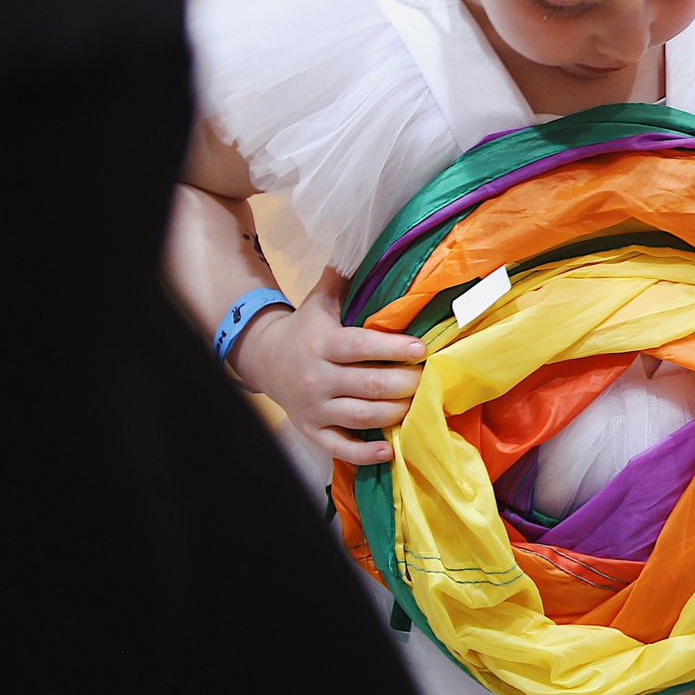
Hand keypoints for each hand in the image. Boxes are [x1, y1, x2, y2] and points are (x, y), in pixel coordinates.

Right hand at [235, 267, 424, 464]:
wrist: (262, 360)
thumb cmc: (305, 329)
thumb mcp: (320, 301)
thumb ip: (343, 277)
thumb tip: (361, 240)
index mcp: (322, 344)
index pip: (360, 347)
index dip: (392, 348)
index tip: (421, 349)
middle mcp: (316, 378)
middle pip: (367, 385)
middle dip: (404, 383)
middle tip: (431, 378)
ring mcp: (313, 409)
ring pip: (360, 416)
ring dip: (395, 414)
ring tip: (421, 405)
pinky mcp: (311, 431)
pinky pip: (339, 448)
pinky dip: (365, 453)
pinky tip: (390, 449)